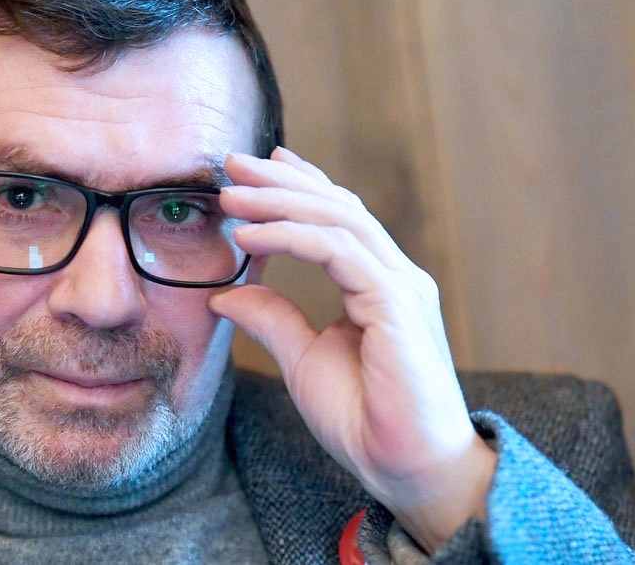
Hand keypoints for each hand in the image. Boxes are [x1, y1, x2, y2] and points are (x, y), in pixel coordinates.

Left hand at [209, 147, 496, 553]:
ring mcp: (400, 287)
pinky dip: (290, 236)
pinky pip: (338, 252)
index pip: (339, 218)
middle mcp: (394, 276)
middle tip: (232, 162)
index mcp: (378, 285)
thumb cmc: (365, 420)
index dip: (299, 186)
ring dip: (278, 200)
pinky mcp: (396, 304)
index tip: (258, 168)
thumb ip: (273, 318)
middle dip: (281, 180)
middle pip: (336, 206)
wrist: (408, 471)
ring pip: (338, 219)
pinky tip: (249, 234)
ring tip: (230, 195)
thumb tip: (226, 293)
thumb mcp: (303, 360)